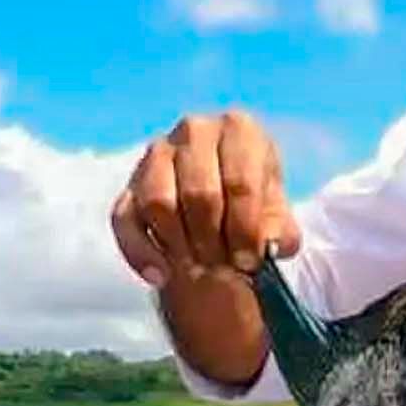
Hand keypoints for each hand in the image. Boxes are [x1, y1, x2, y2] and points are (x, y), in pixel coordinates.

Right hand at [110, 110, 300, 389]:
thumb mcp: (276, 208)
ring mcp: (157, 154)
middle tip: (226, 267)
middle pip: (200, 194)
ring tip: (199, 266)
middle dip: (214, 240)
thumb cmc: (252, 196)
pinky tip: (162, 276)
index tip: (250, 261)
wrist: (223, 191)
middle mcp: (195, 131)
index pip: (241, 182)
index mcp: (239, 129)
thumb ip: (280, 228)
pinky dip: (141, 253)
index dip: (245, 228)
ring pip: (159, 203)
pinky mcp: (130, 184)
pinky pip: (125, 220)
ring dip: (180, 244)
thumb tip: (273, 246)